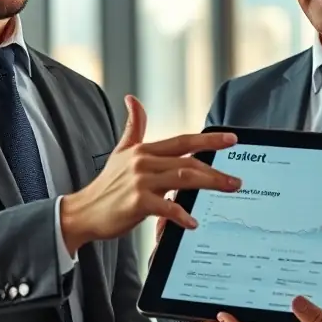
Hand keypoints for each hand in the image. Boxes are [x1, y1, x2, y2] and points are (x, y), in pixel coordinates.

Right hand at [60, 95, 241, 253]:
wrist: (84, 212)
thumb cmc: (107, 185)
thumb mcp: (121, 151)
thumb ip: (133, 126)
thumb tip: (132, 99)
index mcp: (144, 150)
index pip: (183, 141)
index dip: (208, 139)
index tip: (231, 139)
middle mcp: (144, 162)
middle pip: (188, 161)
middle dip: (216, 169)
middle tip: (237, 179)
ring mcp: (140, 182)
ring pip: (183, 179)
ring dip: (209, 184)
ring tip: (229, 189)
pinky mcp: (137, 202)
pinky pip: (166, 208)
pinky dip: (181, 215)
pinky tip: (193, 222)